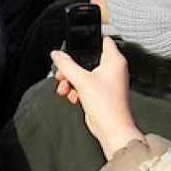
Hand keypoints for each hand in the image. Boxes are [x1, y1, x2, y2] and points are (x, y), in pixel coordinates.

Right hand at [50, 37, 142, 159]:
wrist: (111, 130)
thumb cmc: (107, 106)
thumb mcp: (82, 81)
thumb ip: (66, 65)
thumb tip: (56, 54)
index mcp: (114, 61)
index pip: (102, 40)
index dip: (88, 40)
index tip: (74, 44)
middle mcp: (112, 69)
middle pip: (86, 58)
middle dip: (71, 67)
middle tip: (62, 72)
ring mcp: (106, 81)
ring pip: (82, 73)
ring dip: (71, 80)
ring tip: (66, 88)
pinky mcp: (99, 92)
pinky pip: (83, 85)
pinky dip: (76, 90)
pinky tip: (73, 97)